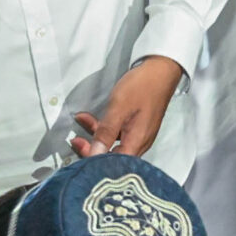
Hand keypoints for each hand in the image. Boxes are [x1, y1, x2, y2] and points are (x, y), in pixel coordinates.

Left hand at [71, 56, 185, 158]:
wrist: (161, 70)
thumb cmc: (142, 87)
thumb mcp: (119, 107)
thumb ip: (106, 132)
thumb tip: (94, 155)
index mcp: (137, 142)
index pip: (113, 164)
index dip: (94, 160)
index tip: (78, 147)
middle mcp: (140, 143)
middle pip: (113, 156)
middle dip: (92, 149)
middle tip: (75, 140)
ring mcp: (139, 135)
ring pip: (114, 144)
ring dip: (96, 135)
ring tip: (81, 122)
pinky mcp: (137, 127)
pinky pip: (119, 134)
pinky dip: (105, 128)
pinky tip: (92, 118)